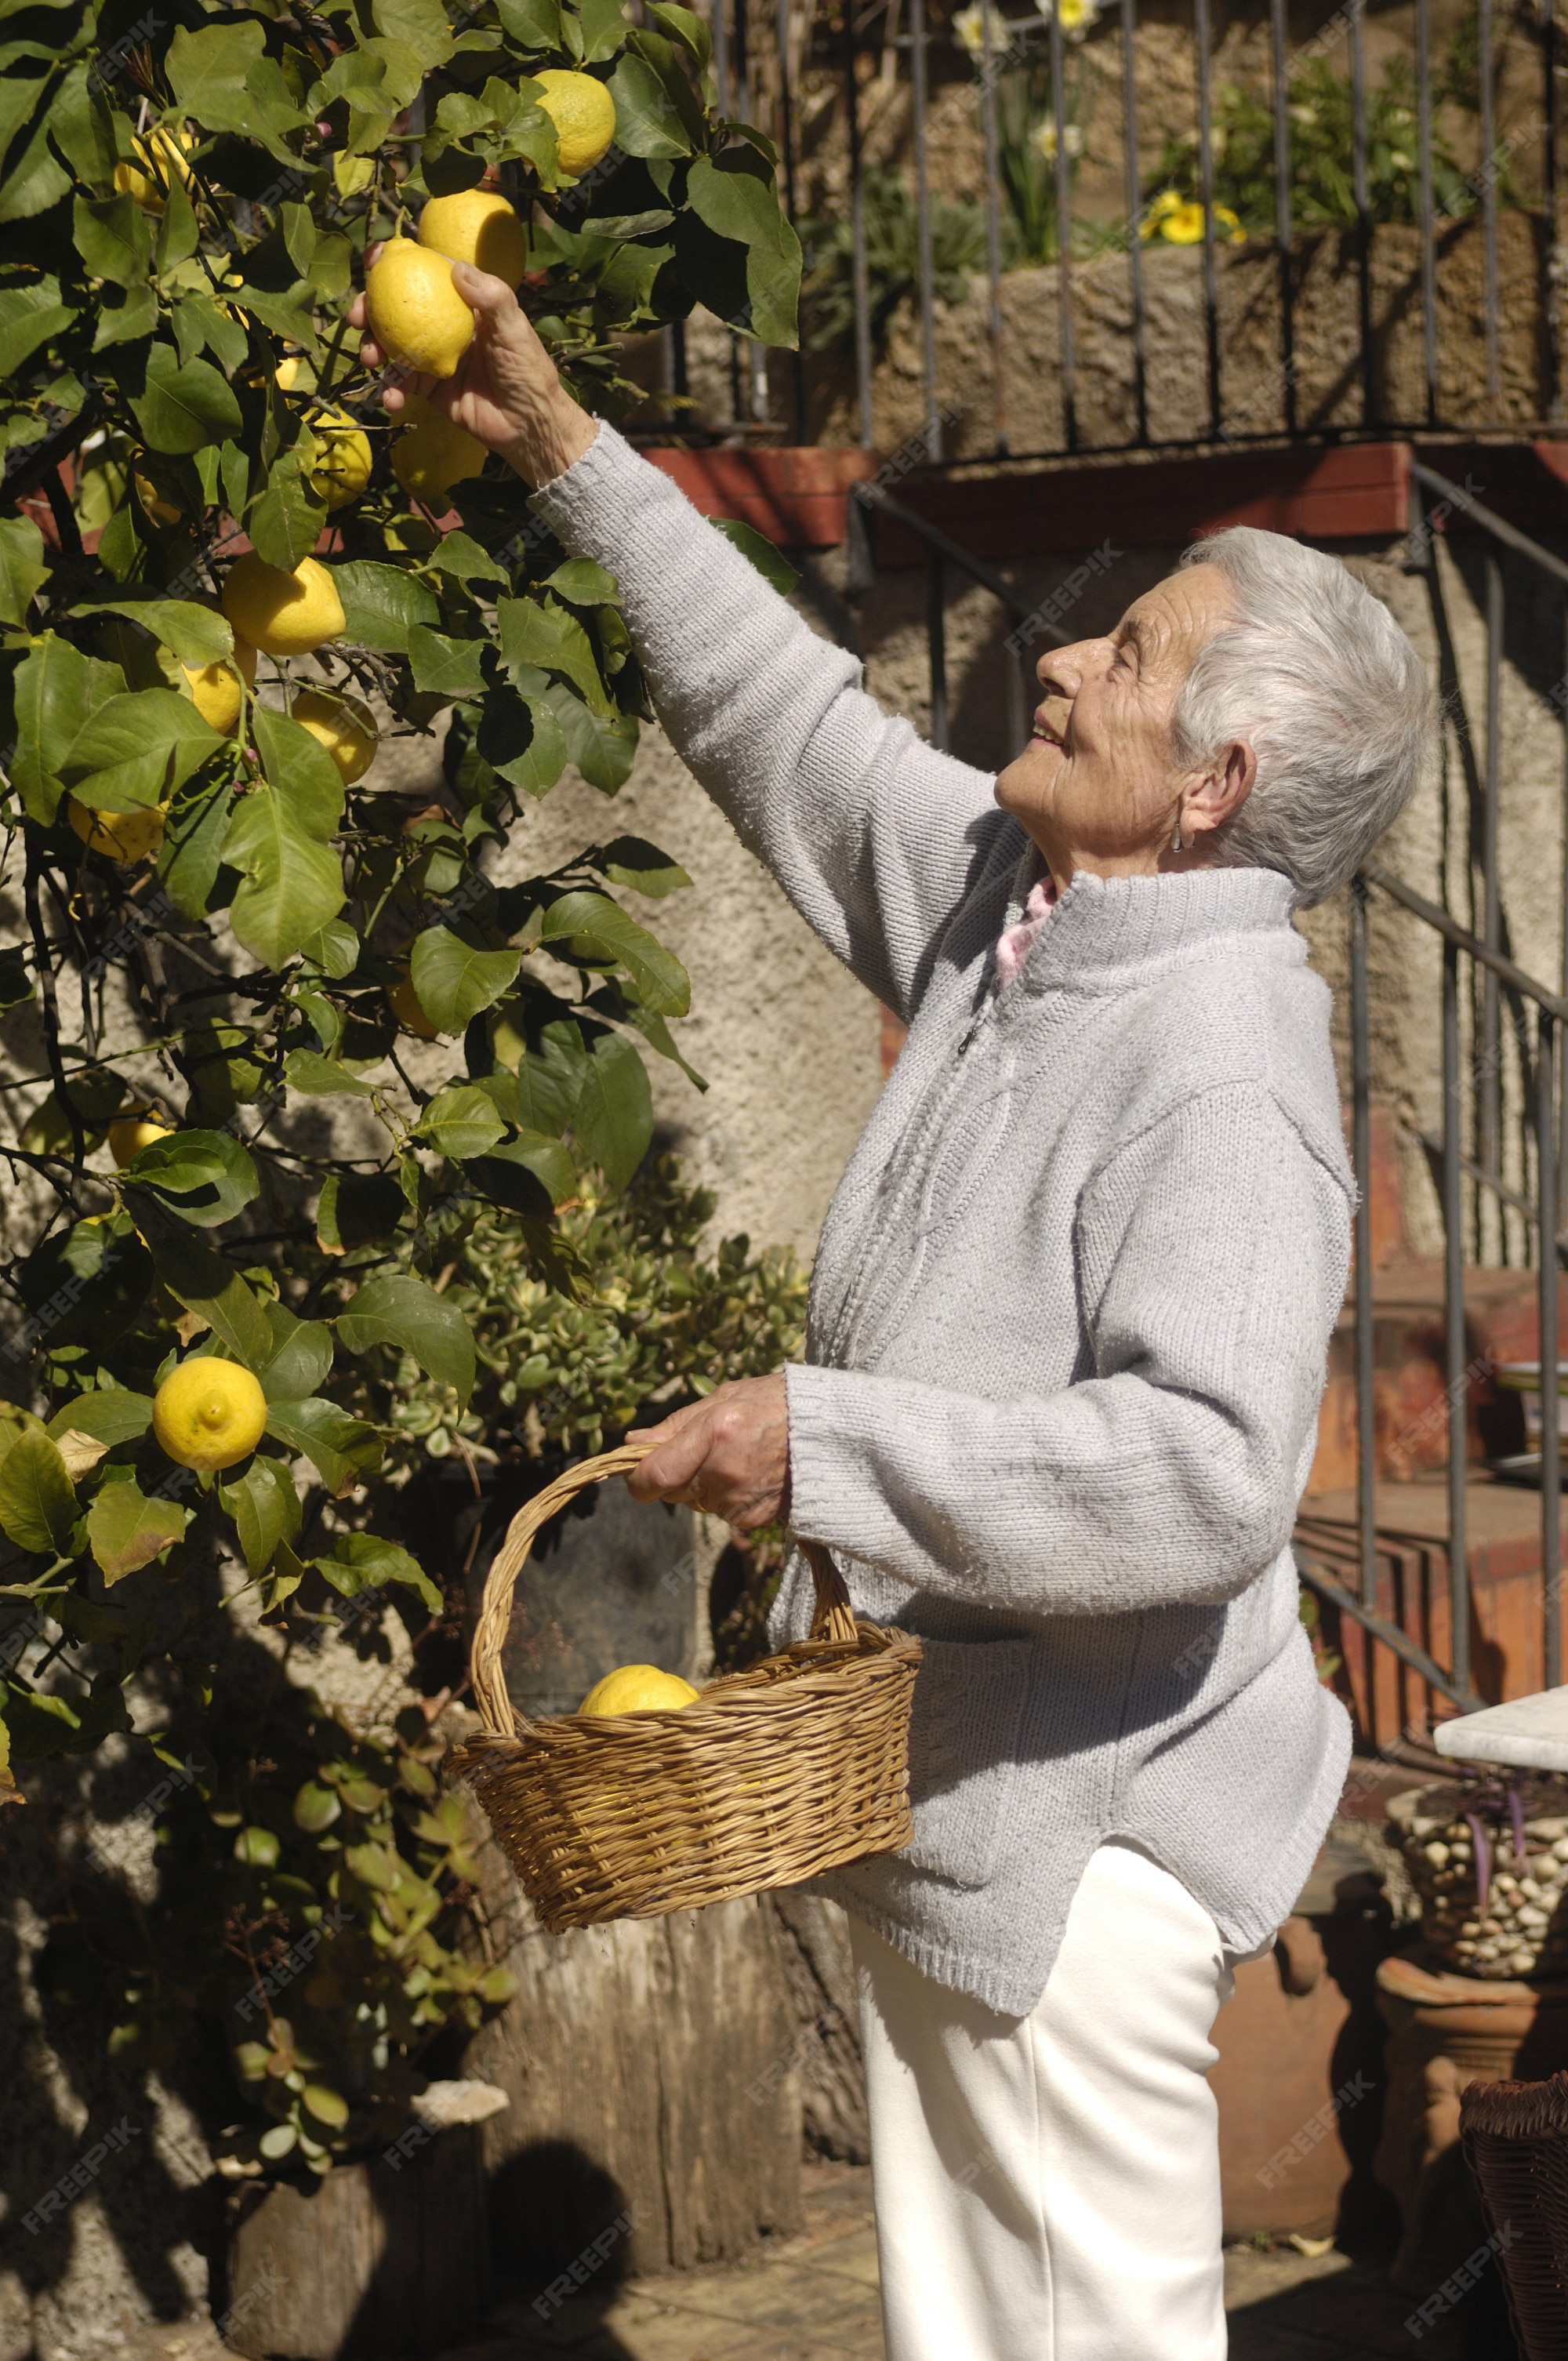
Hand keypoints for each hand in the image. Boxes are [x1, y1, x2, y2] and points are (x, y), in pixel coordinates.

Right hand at [349, 254, 597, 486]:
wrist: (529, 424)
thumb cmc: (528, 371)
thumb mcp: (515, 329)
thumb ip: (491, 297)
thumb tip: (457, 268)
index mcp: (461, 303)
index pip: (424, 274)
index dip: (395, 263)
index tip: (373, 261)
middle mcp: (442, 325)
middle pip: (396, 309)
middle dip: (369, 309)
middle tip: (356, 317)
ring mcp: (433, 356)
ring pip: (391, 346)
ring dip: (373, 350)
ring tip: (369, 360)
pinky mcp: (430, 388)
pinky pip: (402, 384)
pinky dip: (391, 390)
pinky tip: (391, 399)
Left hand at [626, 1375, 789, 1530]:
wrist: (831, 1431)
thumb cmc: (774, 1404)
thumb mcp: (724, 1398)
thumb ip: (676, 1424)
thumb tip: (632, 1442)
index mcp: (716, 1433)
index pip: (656, 1474)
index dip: (638, 1480)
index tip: (637, 1474)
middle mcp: (726, 1471)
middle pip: (672, 1491)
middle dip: (676, 1476)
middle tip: (703, 1452)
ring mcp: (742, 1499)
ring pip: (697, 1502)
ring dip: (704, 1486)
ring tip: (737, 1458)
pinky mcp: (754, 1518)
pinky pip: (722, 1513)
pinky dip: (727, 1497)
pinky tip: (751, 1474)